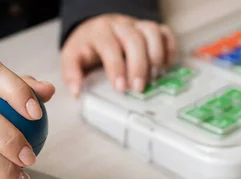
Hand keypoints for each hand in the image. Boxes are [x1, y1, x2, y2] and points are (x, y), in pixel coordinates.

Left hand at [61, 14, 177, 96]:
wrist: (94, 28)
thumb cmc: (86, 47)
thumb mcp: (72, 57)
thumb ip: (72, 74)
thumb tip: (77, 92)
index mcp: (99, 32)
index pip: (109, 47)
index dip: (116, 67)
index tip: (121, 88)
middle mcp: (119, 25)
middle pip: (133, 39)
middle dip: (139, 65)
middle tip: (139, 88)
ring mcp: (136, 25)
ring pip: (151, 31)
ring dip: (156, 54)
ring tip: (156, 75)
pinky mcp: (148, 29)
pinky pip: (165, 32)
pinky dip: (169, 48)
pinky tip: (166, 65)